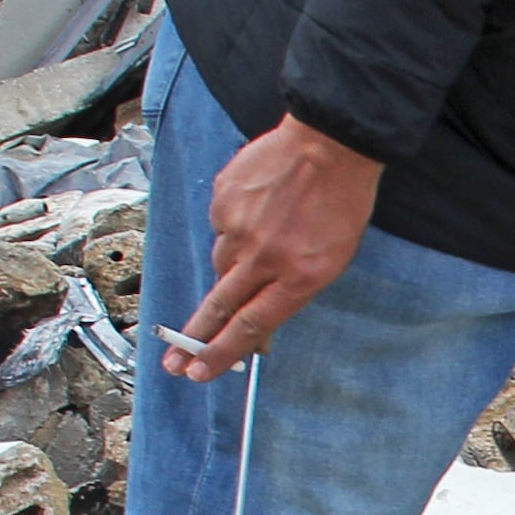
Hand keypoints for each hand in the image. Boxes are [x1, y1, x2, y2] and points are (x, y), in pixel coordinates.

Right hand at [161, 117, 381, 379]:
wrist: (331, 142)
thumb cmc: (341, 202)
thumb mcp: (330, 259)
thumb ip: (290, 293)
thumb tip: (258, 328)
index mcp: (298, 277)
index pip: (250, 326)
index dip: (220, 353)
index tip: (199, 372)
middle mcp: (264, 257)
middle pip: (220, 308)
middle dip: (193, 341)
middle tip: (173, 364)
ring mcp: (240, 227)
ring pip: (221, 263)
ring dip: (231, 267)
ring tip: (258, 243)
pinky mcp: (224, 200)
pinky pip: (221, 226)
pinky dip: (235, 225)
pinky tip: (257, 210)